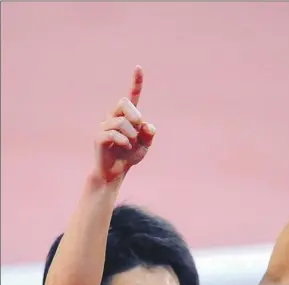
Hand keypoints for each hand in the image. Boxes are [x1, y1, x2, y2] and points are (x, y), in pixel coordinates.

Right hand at [94, 66, 155, 182]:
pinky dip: (124, 141)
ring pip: (121, 121)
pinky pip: (113, 133)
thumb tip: (146, 124)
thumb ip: (149, 134)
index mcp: (126, 116)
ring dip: (131, 135)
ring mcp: (104, 126)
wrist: (115, 173)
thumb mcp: (145, 146)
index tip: (139, 67)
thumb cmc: (129, 157)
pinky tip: (125, 147)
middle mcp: (113, 117)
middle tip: (138, 131)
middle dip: (135, 116)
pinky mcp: (99, 137)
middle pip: (124, 103)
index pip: (131, 96)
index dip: (136, 82)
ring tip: (130, 145)